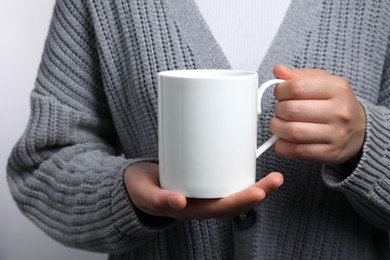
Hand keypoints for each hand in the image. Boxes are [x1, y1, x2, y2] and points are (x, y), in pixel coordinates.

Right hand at [124, 162, 282, 220]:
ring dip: (256, 184)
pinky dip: (240, 172)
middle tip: (277, 179)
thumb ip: (159, 199)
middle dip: (259, 192)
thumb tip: (179, 202)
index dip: (242, 202)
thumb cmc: (142, 190)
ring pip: (235, 190)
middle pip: (236, 200)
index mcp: (192, 210)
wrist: (138, 182)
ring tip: (274, 174)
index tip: (259, 192)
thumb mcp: (146, 194)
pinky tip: (250, 161)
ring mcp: (206, 190)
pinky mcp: (204, 178)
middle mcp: (204, 202)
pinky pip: (226, 178)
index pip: (222, 209)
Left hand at [270, 65, 365, 164]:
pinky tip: (282, 140)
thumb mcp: (323, 82)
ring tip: (278, 124)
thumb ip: (299, 76)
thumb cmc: (336, 103)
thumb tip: (278, 70)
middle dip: (277, 110)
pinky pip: (297, 150)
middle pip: (291, 110)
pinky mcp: (329, 153)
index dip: (280, 91)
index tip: (279, 94)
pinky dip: (282, 145)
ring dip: (277, 128)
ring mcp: (335, 134)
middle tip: (279, 110)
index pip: (297, 87)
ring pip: (292, 131)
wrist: (360, 130)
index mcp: (337, 89)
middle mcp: (339, 111)